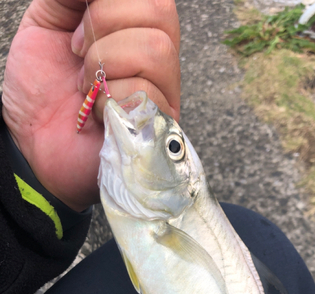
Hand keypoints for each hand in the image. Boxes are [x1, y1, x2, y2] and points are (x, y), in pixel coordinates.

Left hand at [2, 0, 179, 210]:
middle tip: (78, 56)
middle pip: (160, 14)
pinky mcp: (158, 128)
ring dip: (105, 65)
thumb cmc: (42, 87)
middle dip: (104, 26)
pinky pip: (147, 95)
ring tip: (86, 88)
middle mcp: (156, 58)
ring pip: (156, 52)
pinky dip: (109, 100)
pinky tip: (97, 114)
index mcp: (136, 28)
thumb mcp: (47, 21)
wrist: (31, 140)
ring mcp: (162, 94)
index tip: (75, 30)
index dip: (110, 5)